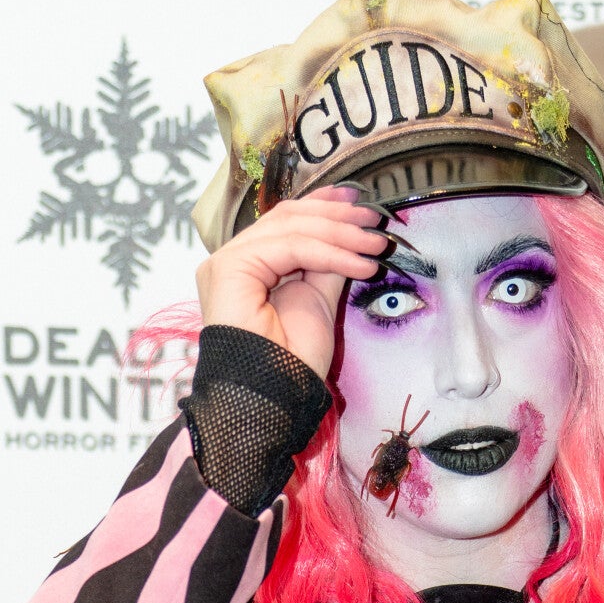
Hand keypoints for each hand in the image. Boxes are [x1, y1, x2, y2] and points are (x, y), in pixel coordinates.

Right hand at [195, 189, 389, 379]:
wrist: (274, 398)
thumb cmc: (292, 364)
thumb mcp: (319, 300)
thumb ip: (327, 263)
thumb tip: (350, 232)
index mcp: (249, 267)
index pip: (285, 222)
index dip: (323, 207)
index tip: (359, 203)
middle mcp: (233, 261)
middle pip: (287, 217)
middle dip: (336, 215)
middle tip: (374, 220)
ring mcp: (227, 263)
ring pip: (290, 227)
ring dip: (340, 232)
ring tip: (376, 243)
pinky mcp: (229, 269)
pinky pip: (290, 248)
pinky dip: (330, 252)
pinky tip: (360, 263)